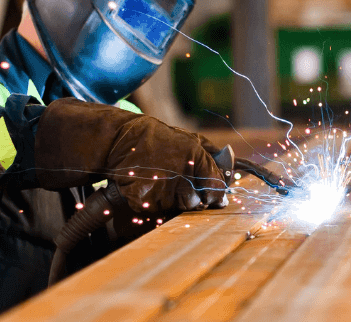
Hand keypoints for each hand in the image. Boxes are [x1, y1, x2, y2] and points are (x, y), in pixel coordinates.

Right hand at [35, 98, 228, 212]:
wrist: (119, 140)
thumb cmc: (156, 139)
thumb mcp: (188, 139)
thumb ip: (211, 155)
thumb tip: (231, 172)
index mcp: (196, 158)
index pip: (217, 189)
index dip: (217, 196)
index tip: (215, 198)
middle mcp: (182, 175)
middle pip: (197, 202)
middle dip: (192, 198)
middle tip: (179, 186)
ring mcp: (162, 190)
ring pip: (177, 208)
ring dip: (172, 200)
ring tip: (159, 181)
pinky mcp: (145, 201)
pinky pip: (156, 210)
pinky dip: (153, 202)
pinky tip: (147, 186)